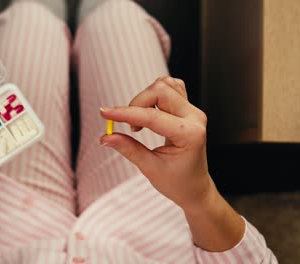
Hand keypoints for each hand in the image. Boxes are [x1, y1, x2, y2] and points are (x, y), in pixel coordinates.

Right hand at [100, 77, 210, 210]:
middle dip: (137, 104)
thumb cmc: (177, 182)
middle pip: (160, 90)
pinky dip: (153, 95)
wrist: (194, 187)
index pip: (152, 116)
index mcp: (191, 135)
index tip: (104, 113)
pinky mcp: (187, 108)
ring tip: (140, 122)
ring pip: (164, 85)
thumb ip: (128, 149)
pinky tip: (148, 112)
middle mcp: (195, 117)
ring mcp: (193, 110)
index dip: (125, 113)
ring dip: (145, 99)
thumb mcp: (150, 168)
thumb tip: (106, 137)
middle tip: (130, 128)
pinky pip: (170, 88)